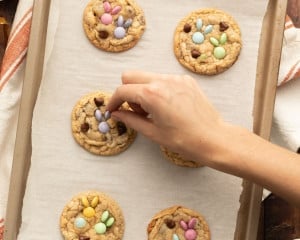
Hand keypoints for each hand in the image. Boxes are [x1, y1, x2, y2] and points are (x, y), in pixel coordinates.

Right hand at [106, 70, 227, 164]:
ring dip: (142, 90)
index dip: (113, 101)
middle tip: (136, 111)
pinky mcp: (186, 80)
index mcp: (152, 94)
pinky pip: (163, 79)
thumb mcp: (153, 132)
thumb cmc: (184, 140)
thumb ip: (131, 120)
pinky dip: (158, 89)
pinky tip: (166, 105)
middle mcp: (163, 80)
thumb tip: (117, 114)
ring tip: (153, 110)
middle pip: (131, 76)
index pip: (122, 90)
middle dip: (127, 92)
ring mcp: (176, 78)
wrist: (214, 138)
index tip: (113, 110)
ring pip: (147, 76)